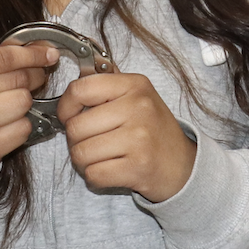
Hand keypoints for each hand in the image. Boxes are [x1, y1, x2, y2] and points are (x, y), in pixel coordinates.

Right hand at [0, 43, 56, 173]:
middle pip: (15, 79)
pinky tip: (7, 124)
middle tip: (33, 79)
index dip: (31, 55)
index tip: (49, 53)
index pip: (1, 58)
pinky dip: (22, 125)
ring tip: (11, 104)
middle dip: (32, 77)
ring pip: (22, 102)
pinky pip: (22, 128)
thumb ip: (4, 54)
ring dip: (23, 102)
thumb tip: (45, 49)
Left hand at [56, 72, 197, 201]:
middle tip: (91, 142)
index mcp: (135, 85)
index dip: (66, 106)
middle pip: (76, 127)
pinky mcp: (138, 167)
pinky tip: (110, 170)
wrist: (183, 165)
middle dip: (75, 140)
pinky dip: (95, 176)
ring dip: (83, 160)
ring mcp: (139, 139)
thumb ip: (108, 84)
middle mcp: (138, 108)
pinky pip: (93, 174)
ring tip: (101, 157)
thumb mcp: (137, 97)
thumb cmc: (153, 130)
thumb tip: (78, 72)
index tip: (70, 116)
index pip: (81, 89)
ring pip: (81, 153)